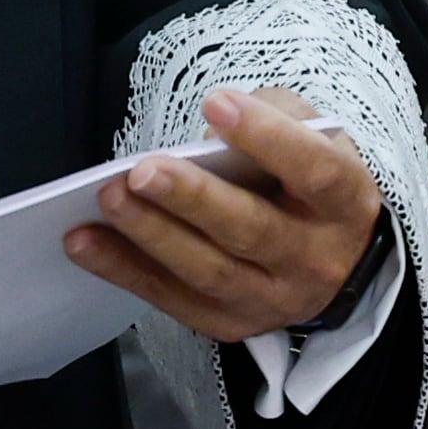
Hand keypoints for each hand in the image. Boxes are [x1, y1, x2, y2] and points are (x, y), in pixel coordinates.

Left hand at [64, 88, 381, 344]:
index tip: (217, 104)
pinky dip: (125, 270)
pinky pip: (173, 300)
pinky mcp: (232, 323)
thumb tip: (208, 136)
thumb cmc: (311, 183)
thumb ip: (274, 120)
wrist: (339, 262)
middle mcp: (314, 258)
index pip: (312, 170)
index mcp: (343, 201)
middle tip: (143, 170)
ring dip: (152, 235)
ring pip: (208, 271)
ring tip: (110, 200)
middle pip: (250, 230)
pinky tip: (84, 242)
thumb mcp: (316, 137)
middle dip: (192, 198)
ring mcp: (273, 299)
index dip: (267, 138)